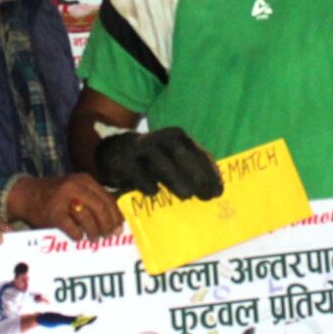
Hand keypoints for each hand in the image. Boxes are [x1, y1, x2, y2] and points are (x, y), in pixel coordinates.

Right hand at [7, 173, 126, 240]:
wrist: (27, 194)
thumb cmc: (56, 195)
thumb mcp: (76, 189)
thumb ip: (94, 199)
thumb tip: (117, 220)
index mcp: (84, 180)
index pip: (107, 198)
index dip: (116, 214)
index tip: (120, 227)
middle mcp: (75, 186)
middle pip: (100, 208)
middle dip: (107, 224)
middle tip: (109, 235)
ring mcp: (63, 200)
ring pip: (88, 218)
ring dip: (94, 232)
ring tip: (94, 238)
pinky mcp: (53, 214)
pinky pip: (72, 228)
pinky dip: (78, 235)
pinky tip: (78, 237)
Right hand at [94, 128, 224, 200]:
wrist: (113, 151)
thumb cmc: (151, 160)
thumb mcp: (171, 158)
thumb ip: (191, 167)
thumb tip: (214, 187)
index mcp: (176, 137)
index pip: (197, 153)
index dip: (209, 171)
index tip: (219, 190)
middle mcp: (160, 140)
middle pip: (182, 155)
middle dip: (197, 175)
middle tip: (207, 196)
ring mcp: (141, 150)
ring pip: (161, 163)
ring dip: (176, 179)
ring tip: (187, 195)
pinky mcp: (124, 162)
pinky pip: (138, 174)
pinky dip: (146, 183)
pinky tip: (154, 192)